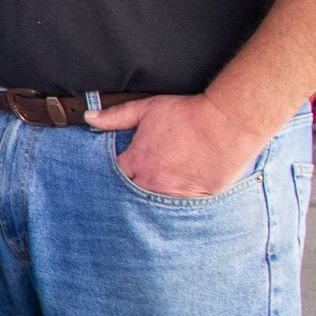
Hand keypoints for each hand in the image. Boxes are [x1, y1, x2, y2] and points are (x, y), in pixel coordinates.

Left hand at [84, 93, 267, 197]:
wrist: (226, 125)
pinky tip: (179, 192)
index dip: (116, 173)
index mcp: (138, 163)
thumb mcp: (146, 109)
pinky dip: (177, 201)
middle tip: (140, 179)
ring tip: (160, 185)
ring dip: (154, 196)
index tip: (120, 169)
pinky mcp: (196, 199)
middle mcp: (153, 183)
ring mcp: (175, 195)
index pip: (115, 178)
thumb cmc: (186, 115)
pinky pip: (180, 207)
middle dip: (133, 188)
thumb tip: (89, 117)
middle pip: (133, 194)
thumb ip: (115, 116)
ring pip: (155, 203)